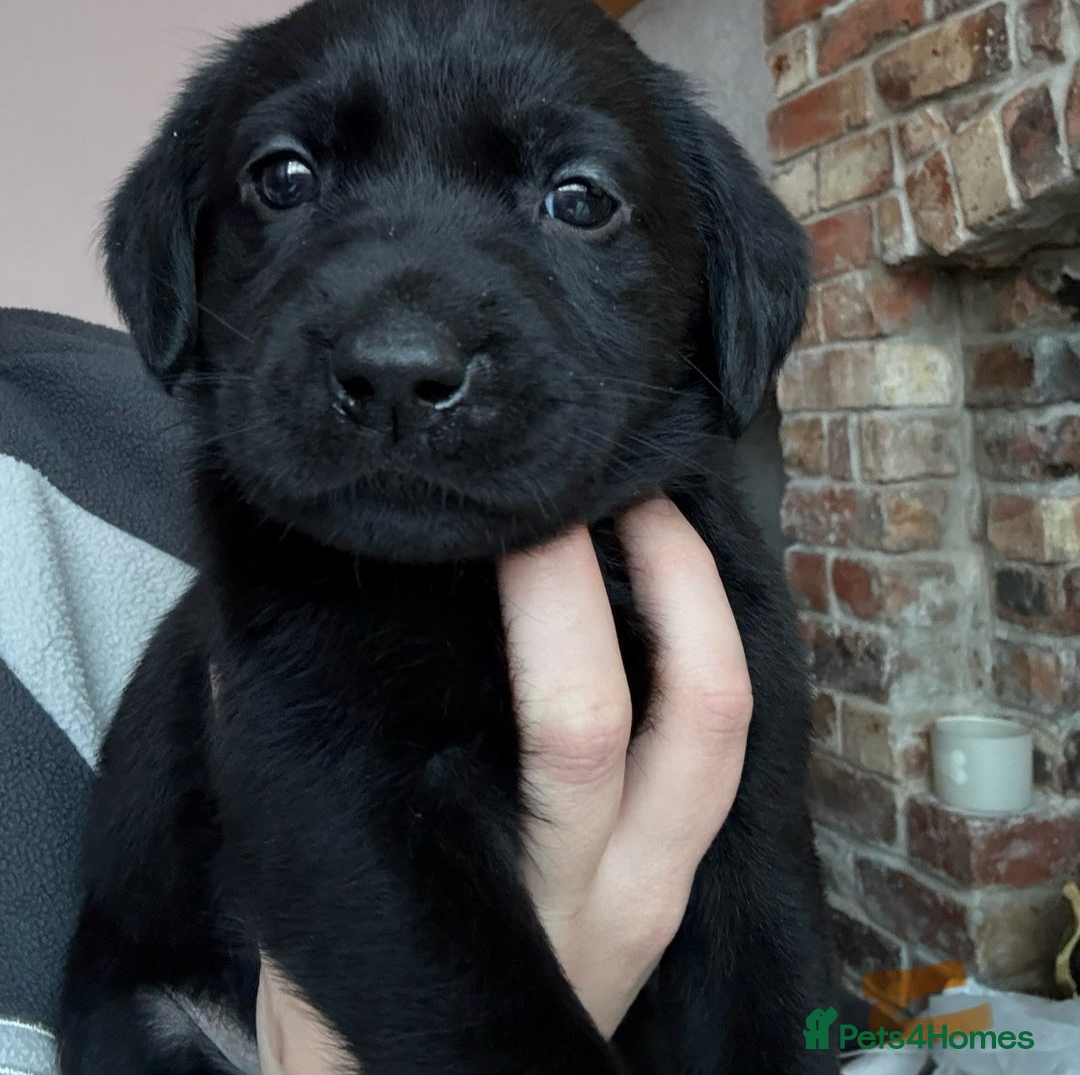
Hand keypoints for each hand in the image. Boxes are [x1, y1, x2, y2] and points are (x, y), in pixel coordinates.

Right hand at [255, 496, 750, 1067]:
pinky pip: (725, 745)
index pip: (576, 720)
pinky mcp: (679, 877)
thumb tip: (258, 627)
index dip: (559, 594)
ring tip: (654, 506)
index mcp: (529, 888)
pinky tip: (666, 586)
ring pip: (734, 720)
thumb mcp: (323, 886)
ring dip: (709, 595)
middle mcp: (622, 884)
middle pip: (691, 703)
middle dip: (661, 567)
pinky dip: (711, 646)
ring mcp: (666, 882)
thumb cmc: (358, 996)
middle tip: (606, 481)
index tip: (513, 512)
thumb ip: (301, 760)